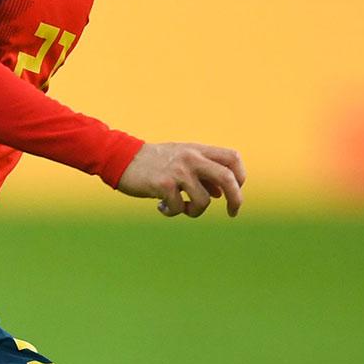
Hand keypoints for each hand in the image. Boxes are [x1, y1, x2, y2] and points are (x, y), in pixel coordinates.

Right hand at [117, 141, 245, 217]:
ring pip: (203, 201)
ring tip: (181, 208)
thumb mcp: (182, 161)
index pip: (232, 158)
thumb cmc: (155, 162)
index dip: (240, 177)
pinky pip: (179, 208)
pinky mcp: (163, 184)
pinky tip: (162, 207)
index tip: (236, 191)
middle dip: (236, 198)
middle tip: (233, 212)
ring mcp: (178, 171)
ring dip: (195, 211)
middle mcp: (191, 157)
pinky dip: (173, 212)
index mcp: (198, 150)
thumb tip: (222, 194)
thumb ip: (203, 173)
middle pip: (227, 177)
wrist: (122, 158)